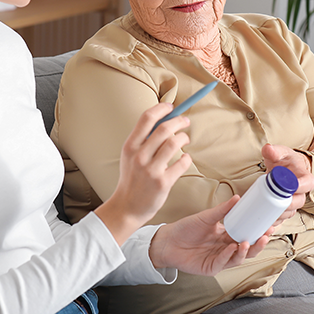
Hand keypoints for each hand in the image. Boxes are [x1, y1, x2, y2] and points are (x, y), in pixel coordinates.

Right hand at [94, 103, 192, 244]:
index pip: (146, 118)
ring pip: (174, 143)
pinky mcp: (163, 182)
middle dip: (179, 121)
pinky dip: (187, 158)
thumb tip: (163, 121)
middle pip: (164, 128)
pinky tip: (185, 159)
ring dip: (184, 138)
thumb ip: (143, 140)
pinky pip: (181, 163)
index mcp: (130, 146)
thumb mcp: (130, 156)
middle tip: (185, 121)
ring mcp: (151, 170)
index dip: (161, 109)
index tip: (171, 106)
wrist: (127, 207)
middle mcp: (139, 156)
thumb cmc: (132, 179)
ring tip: (185, 140)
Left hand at [149, 196, 269, 274]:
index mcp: (227, 235)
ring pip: (239, 258)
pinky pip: (223, 263)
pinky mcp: (211, 268)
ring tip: (247, 242)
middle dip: (258, 244)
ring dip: (245, 251)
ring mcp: (220, 259)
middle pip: (248, 249)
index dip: (259, 232)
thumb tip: (238, 198)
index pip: (248, 234)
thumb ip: (222, 210)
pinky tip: (231, 248)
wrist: (168, 241)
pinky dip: (228, 255)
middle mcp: (226, 248)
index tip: (269, 225)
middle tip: (265, 235)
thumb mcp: (206, 217)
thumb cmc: (186, 229)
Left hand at [261, 144, 313, 221]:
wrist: (285, 169)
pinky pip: (282, 220)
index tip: (289, 187)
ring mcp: (294, 203)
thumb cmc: (286, 161)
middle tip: (274, 205)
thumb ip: (275, 151)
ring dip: (280, 217)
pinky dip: (275, 224)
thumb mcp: (281, 153)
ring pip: (290, 213)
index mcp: (305, 178)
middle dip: (287, 206)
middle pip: (298, 202)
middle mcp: (302, 193)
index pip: (307, 184)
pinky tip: (266, 227)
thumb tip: (268, 149)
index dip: (299, 187)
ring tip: (268, 216)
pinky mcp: (285, 210)